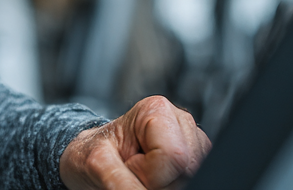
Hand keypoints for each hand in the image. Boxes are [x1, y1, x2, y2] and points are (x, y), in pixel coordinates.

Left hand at [59, 96, 210, 189]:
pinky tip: (155, 176)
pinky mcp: (197, 160)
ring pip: (192, 179)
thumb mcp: (98, 163)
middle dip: (158, 182)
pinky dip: (169, 185)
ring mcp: (193, 142)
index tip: (127, 165)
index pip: (173, 156)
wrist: (96, 158)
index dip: (148, 173)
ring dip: (164, 185)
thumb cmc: (96, 154)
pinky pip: (192, 181)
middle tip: (133, 170)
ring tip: (142, 173)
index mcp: (156, 110)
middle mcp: (180, 122)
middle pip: (187, 170)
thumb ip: (119, 181)